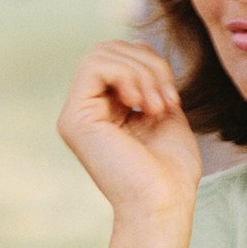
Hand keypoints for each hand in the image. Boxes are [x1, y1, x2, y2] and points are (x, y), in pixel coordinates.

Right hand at [57, 40, 201, 221]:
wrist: (164, 204)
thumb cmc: (170, 170)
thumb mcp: (164, 111)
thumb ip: (150, 80)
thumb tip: (140, 43)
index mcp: (106, 109)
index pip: (119, 56)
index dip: (150, 62)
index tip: (172, 99)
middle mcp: (86, 110)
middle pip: (108, 48)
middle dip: (148, 63)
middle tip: (167, 100)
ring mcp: (76, 114)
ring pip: (101, 52)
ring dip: (142, 71)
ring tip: (157, 106)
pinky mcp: (74, 118)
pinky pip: (95, 66)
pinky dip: (128, 75)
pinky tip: (140, 104)